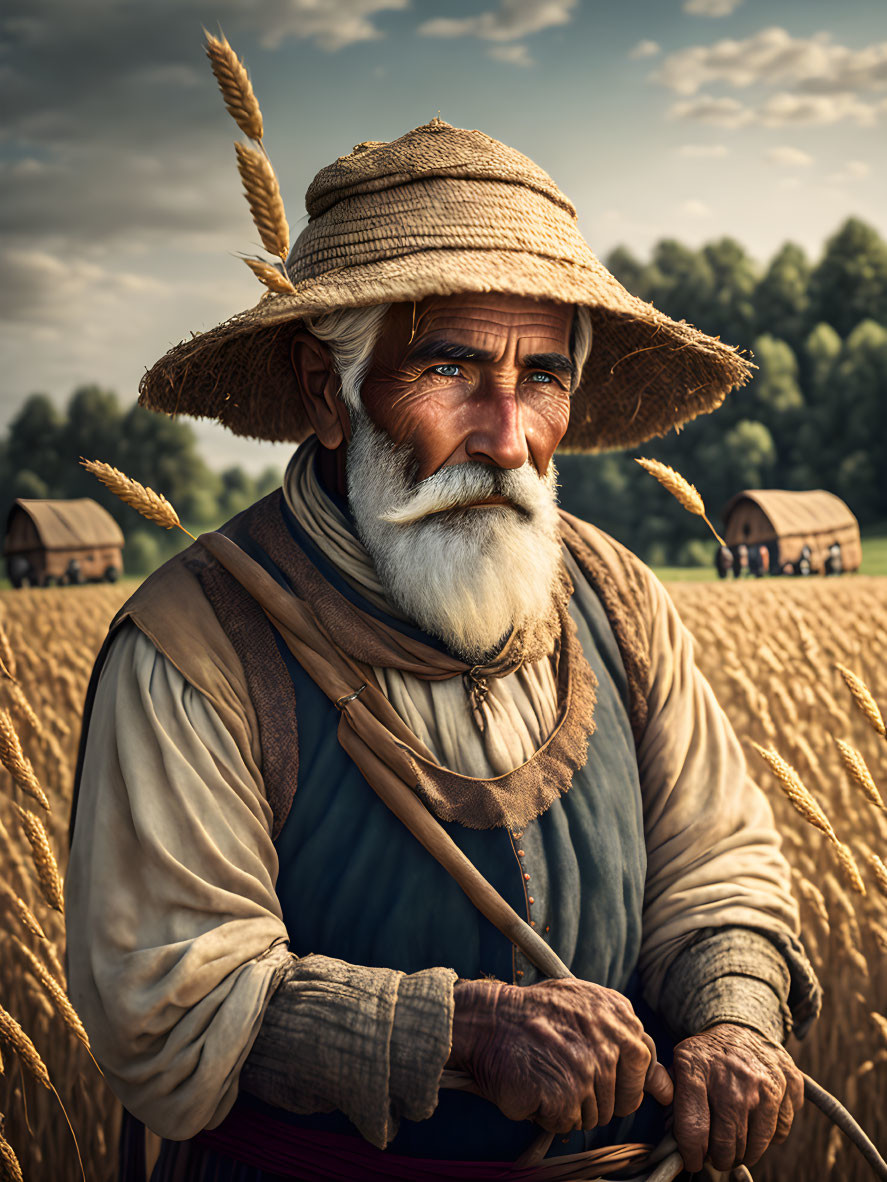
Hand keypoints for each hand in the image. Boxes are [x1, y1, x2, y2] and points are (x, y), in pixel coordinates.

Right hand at [448, 978, 672, 1132]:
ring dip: (568, 1106)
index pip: (643, 1066)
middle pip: (623, 1100)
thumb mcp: (588, 1010)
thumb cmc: (536, 1015)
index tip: (594, 1073)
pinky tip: (534, 1086)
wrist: (488, 1020)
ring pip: (595, 1116)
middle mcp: (613, 1040)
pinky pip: (567, 1125)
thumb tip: (667, 1089)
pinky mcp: (568, 1094)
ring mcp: (592, 1069)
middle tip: (563, 1073)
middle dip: (596, 1098)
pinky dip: (548, 1115)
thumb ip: (628, 1044)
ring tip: (545, 1072)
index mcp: (622, 1016)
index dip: (620, 1079)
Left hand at [672, 1022, 804, 1171]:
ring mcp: (765, 1081)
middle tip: (716, 1154)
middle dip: (718, 1158)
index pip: (693, 1129)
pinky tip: (756, 1121)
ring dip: (744, 1153)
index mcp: (697, 1068)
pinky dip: (768, 1136)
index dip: (691, 1154)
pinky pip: (780, 1133)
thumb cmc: (707, 1056)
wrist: (741, 1027)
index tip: (692, 1160)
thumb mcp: (680, 1066)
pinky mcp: (789, 1085)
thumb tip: (672, 1140)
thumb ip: (673, 1100)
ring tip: (734, 1142)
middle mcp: (733, 1076)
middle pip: (726, 1145)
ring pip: (755, 1146)